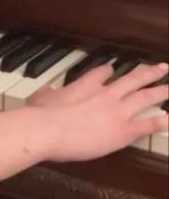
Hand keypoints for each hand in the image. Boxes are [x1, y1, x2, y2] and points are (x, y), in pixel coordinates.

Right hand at [28, 62, 167, 162]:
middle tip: (162, 68)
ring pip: (146, 97)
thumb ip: (47, 94)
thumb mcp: (41, 98)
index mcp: (87, 85)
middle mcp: (107, 94)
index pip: (103, 72)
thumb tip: (46, 92)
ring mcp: (118, 111)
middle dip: (149, 73)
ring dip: (162, 91)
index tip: (113, 69)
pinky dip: (160, 122)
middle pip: (133, 79)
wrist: (49, 130)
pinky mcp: (123, 131)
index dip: (109, 70)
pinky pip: (147, 125)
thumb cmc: (42, 115)